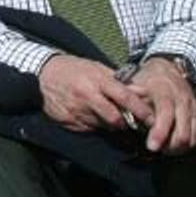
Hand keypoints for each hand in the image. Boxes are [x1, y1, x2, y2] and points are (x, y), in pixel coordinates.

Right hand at [38, 55, 153, 132]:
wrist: (42, 75)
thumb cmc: (73, 69)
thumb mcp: (96, 68)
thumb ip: (118, 81)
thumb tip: (141, 91)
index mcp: (97, 80)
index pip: (124, 97)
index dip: (140, 109)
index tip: (153, 119)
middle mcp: (87, 97)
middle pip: (114, 119)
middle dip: (124, 123)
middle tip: (130, 122)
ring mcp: (77, 111)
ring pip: (102, 126)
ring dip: (108, 124)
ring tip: (104, 114)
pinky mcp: (68, 122)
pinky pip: (88, 128)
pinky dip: (93, 124)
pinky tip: (88, 114)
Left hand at [128, 57, 195, 153]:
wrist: (167, 68)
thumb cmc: (148, 79)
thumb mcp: (135, 82)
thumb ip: (131, 96)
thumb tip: (124, 108)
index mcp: (165, 90)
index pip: (165, 113)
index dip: (160, 131)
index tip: (152, 146)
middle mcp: (181, 99)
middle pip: (182, 130)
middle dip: (169, 145)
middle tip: (156, 149)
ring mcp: (192, 107)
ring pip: (190, 136)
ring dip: (177, 147)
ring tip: (163, 149)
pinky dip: (185, 144)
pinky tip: (173, 145)